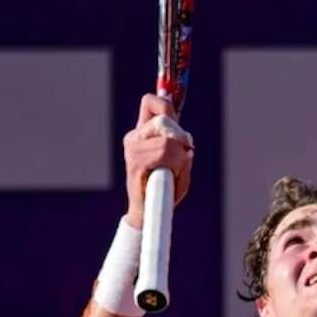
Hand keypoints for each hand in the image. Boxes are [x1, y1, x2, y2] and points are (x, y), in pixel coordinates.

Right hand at [122, 94, 194, 228]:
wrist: (149, 213)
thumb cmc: (166, 187)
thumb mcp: (178, 161)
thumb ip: (180, 141)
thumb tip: (183, 133)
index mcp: (143, 132)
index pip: (151, 103)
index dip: (166, 104)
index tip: (176, 118)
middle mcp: (134, 137)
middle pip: (165, 120)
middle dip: (181, 138)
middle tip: (182, 155)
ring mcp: (133, 149)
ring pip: (169, 141)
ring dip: (180, 158)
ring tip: (175, 172)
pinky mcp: (135, 162)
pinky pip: (165, 154)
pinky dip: (176, 165)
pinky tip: (170, 176)